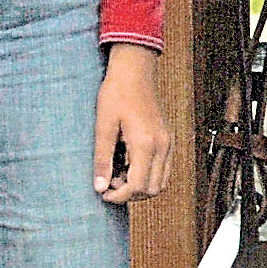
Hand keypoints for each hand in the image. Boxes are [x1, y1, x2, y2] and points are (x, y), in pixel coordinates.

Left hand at [93, 47, 172, 205]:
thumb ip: (102, 159)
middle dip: (130, 194)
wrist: (134, 71)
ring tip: (118, 173)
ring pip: (160, 182)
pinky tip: (128, 164)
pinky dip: (147, 175)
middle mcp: (162, 146)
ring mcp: (167, 143)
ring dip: (140, 186)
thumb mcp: (103, 126)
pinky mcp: (167, 139)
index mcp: (145, 144)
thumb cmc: (117, 94)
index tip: (103, 193)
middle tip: (109, 183)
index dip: (119, 196)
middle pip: (152, 190)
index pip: (137, 186)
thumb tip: (99, 187)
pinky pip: (163, 169)